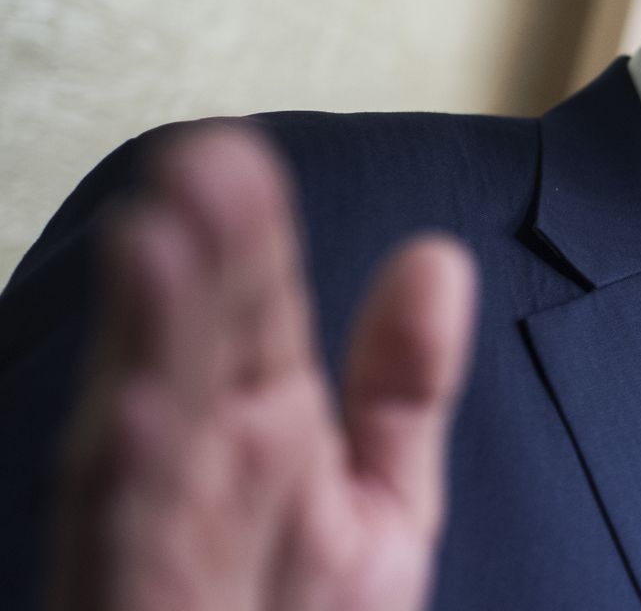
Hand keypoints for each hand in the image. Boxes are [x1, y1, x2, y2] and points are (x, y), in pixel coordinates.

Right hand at [48, 125, 477, 610]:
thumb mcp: (376, 506)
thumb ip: (402, 388)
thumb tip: (437, 259)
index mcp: (262, 432)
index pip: (253, 312)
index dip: (249, 233)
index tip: (237, 150)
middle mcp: (205, 474)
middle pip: (197, 350)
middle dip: (199, 260)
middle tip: (202, 162)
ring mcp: (165, 541)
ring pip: (150, 429)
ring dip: (149, 340)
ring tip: (155, 242)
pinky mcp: (134, 600)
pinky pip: (128, 540)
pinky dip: (131, 481)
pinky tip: (135, 414)